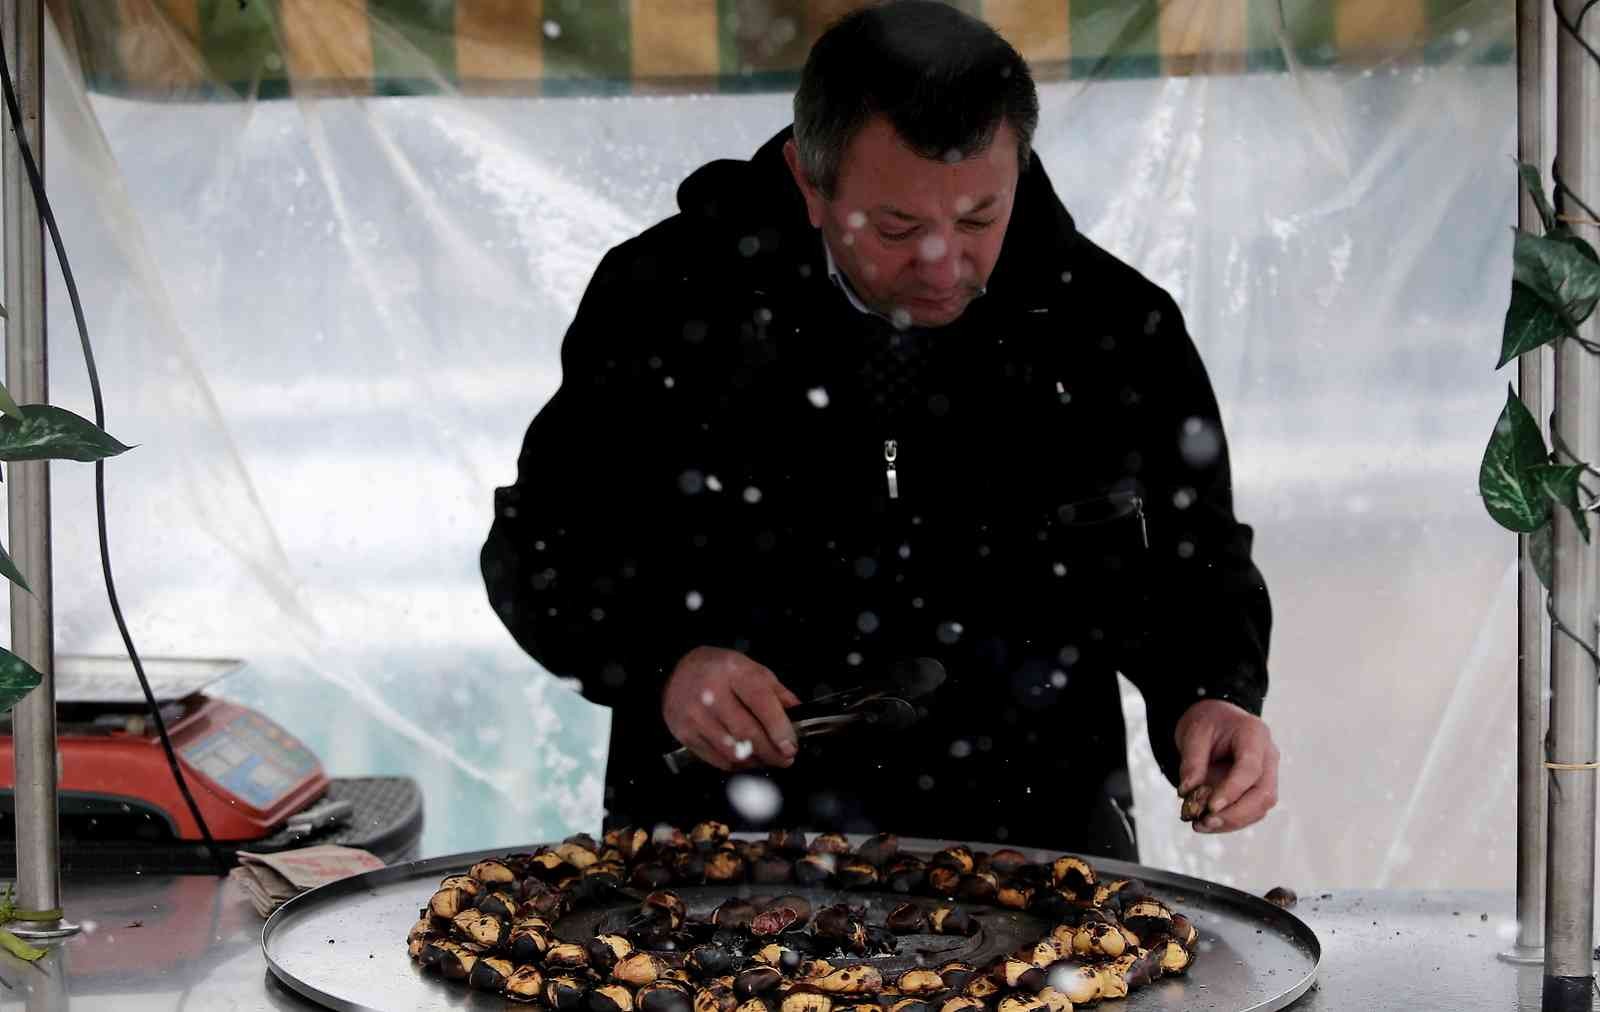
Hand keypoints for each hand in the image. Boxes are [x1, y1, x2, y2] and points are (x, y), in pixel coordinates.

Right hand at [662, 646, 801, 771]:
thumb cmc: (719, 670)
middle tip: (786, 758)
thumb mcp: (751, 668)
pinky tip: (747, 759)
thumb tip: (799, 714)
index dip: (779, 728)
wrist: (676, 672)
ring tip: (768, 759)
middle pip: (747, 732)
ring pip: (732, 750)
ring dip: (756, 761)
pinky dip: (737, 765)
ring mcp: (696, 715)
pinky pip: (717, 759)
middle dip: (772, 751)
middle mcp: (711, 693)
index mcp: (734, 672)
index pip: (761, 702)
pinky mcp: (685, 733)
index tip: (791, 746)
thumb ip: (777, 692)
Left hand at [1175, 699, 1278, 832]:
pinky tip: (1206, 823)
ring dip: (1231, 822)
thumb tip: (1186, 792)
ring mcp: (1268, 774)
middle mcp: (1268, 756)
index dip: (1233, 790)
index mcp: (1255, 735)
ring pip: (1260, 807)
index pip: (1251, 769)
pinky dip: (1230, 821)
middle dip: (1236, 814)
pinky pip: (1251, 811)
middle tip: (1205, 822)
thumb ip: (1192, 761)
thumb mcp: (1193, 734)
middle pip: (1263, 794)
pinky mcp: (1260, 789)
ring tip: (1200, 825)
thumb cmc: (1207, 723)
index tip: (1210, 807)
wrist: (1217, 720)